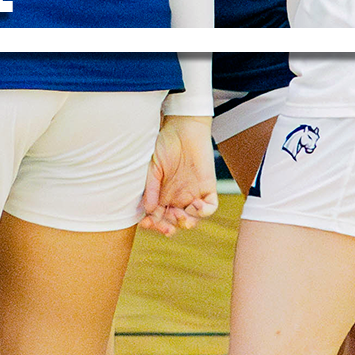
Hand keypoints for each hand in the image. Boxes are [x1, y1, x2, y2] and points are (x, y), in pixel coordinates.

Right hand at [139, 115, 217, 235]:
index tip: (145, 223)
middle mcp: (177, 197)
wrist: (183, 127)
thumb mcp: (151, 166)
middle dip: (168, 227)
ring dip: (184, 222)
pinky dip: (202, 211)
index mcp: (161, 194)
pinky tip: (194, 204)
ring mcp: (193, 194)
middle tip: (164, 226)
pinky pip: (209, 208)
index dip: (152, 224)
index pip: (157, 217)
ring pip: (191, 219)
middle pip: (174, 222)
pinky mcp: (207, 188)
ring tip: (179, 215)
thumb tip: (148, 209)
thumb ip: (150, 187)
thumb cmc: (164, 143)